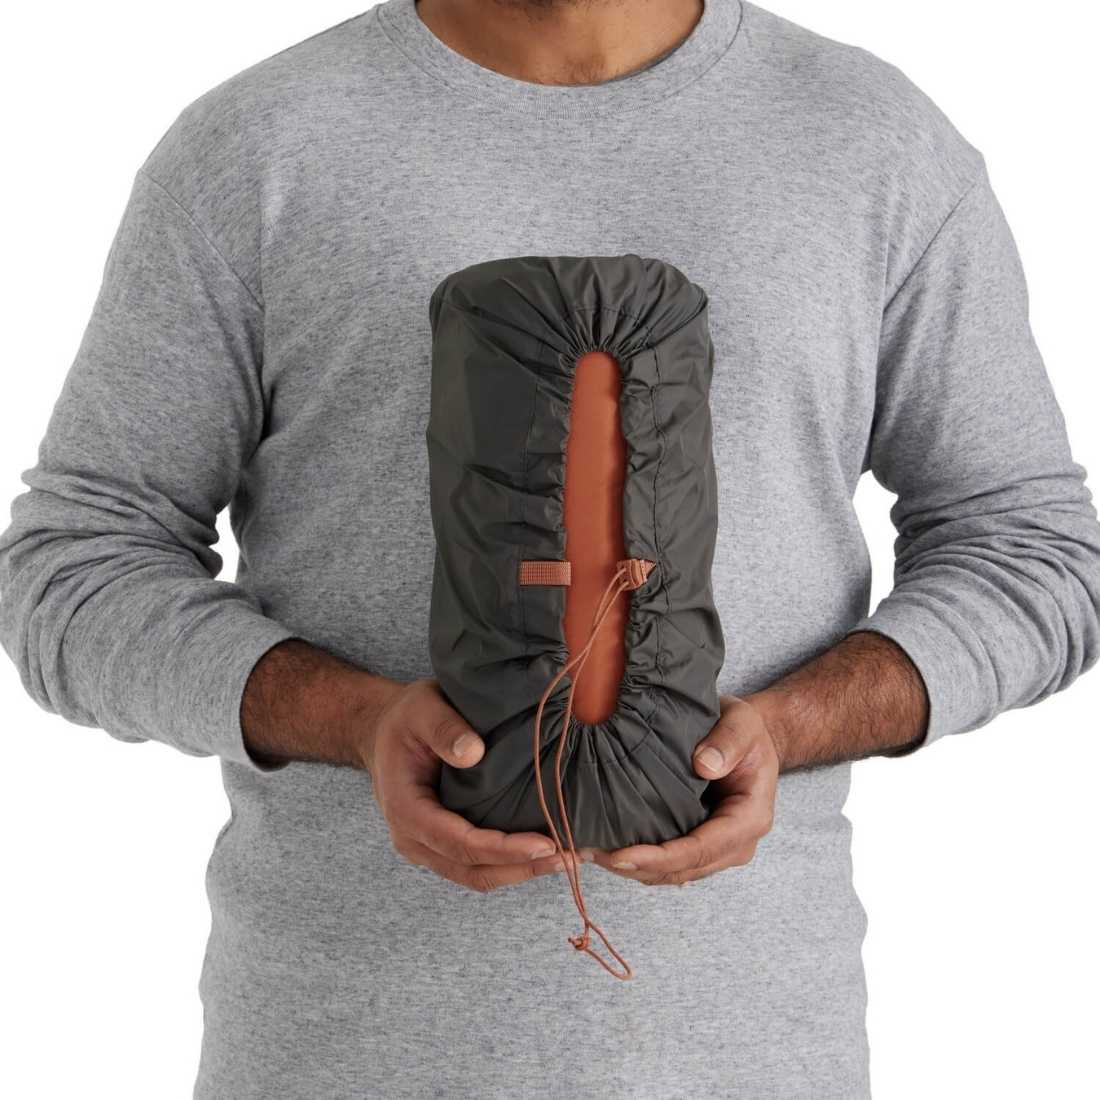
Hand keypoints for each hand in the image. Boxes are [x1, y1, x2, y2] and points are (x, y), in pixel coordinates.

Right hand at [365, 679, 572, 891]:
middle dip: (522, 868)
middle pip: (472, 871)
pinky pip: (477, 864)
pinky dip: (511, 863)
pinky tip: (545, 851)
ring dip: (521, 871)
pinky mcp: (443, 844)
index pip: (458, 843)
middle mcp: (413, 839)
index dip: (503, 849)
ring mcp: (427, 847)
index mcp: (405, 810)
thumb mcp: (422, 708)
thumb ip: (443, 728)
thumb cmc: (406, 718)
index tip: (545, 843)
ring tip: (568, 860)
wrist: (384, 731)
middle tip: (569, 858)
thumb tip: (473, 754)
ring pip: (477, 875)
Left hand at [589, 695, 778, 885]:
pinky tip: (606, 851)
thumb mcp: (743, 723)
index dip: (659, 857)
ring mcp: (718, 849)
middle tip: (589, 854)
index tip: (621, 855)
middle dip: (635, 867)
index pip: (701, 849)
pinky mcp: (699, 844)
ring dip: (631, 869)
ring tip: (589, 854)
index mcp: (749, 818)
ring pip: (672, 873)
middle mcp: (736, 843)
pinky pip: (669, 863)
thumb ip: (728, 741)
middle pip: (682, 869)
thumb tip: (704, 765)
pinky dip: (639, 861)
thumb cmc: (746, 730)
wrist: (748, 739)